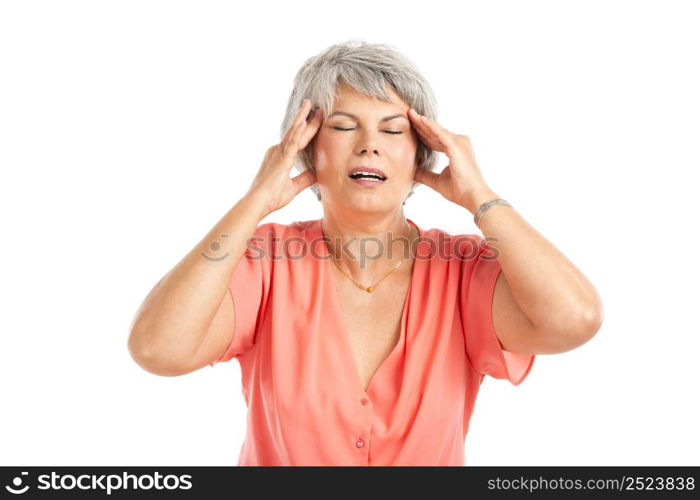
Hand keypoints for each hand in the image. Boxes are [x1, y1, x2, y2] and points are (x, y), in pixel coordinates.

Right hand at [245, 98, 321, 214]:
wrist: (258, 204)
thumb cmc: (272, 197)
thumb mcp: (294, 187)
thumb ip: (306, 178)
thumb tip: (319, 173)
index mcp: (281, 157)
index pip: (297, 140)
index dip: (307, 130)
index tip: (315, 118)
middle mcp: (278, 151)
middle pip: (296, 132)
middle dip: (306, 118)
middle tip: (316, 106)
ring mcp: (278, 154)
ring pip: (293, 133)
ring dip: (302, 118)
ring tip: (309, 105)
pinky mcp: (281, 160)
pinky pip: (291, 144)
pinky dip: (298, 133)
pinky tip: (304, 122)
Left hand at [407, 108, 491, 211]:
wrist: (472, 196)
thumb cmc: (459, 190)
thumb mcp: (437, 181)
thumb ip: (425, 175)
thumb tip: (412, 172)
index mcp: (454, 150)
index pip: (435, 139)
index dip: (422, 133)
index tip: (410, 127)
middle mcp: (458, 143)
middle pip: (435, 132)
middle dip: (420, 124)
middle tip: (408, 114)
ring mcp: (459, 143)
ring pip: (436, 130)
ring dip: (423, 121)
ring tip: (410, 113)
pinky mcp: (456, 146)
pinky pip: (440, 133)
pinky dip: (430, 126)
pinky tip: (420, 120)